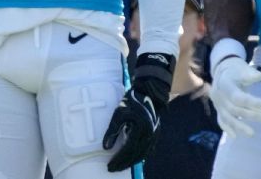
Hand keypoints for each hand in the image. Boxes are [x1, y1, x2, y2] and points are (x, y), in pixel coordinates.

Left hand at [103, 52, 172, 169]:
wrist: (149, 92)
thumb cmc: (131, 100)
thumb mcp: (119, 112)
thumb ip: (112, 130)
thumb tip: (105, 147)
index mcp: (141, 129)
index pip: (128, 149)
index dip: (118, 159)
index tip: (109, 166)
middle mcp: (150, 135)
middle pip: (136, 155)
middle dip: (123, 164)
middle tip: (112, 169)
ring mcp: (154, 135)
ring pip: (142, 154)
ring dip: (131, 162)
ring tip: (119, 167)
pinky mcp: (155, 134)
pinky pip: (146, 150)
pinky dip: (138, 156)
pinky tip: (131, 160)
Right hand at [209, 41, 260, 137]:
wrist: (222, 72)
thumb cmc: (236, 71)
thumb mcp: (242, 68)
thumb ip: (250, 74)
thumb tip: (260, 76)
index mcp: (224, 84)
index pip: (237, 97)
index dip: (251, 102)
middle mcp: (219, 95)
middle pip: (233, 108)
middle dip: (250, 115)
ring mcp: (217, 104)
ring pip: (227, 117)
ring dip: (239, 126)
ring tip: (252, 133)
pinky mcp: (218, 109)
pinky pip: (221, 120)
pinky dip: (227, 128)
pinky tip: (235, 136)